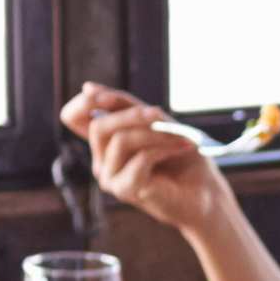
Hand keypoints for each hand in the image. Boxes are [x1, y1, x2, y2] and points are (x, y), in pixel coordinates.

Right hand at [63, 83, 232, 236]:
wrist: (206, 193)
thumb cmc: (182, 157)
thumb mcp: (155, 123)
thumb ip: (126, 107)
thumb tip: (87, 87)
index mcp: (106, 142)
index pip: (73, 118)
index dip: (83, 102)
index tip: (98, 94)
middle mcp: (102, 160)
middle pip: (99, 126)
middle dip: (131, 115)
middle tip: (160, 114)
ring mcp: (110, 177)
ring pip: (121, 140)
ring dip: (155, 133)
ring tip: (181, 136)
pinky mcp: (125, 189)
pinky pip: (140, 158)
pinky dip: (164, 148)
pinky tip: (182, 147)